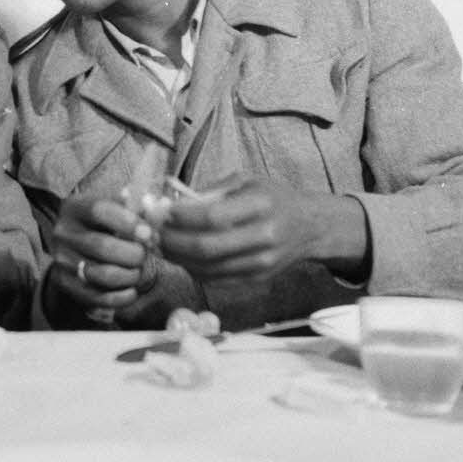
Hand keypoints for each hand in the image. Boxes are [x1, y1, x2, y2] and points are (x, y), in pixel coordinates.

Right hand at [49, 195, 157, 314]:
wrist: (81, 249)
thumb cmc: (107, 225)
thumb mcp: (116, 209)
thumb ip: (136, 207)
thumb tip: (155, 210)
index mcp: (74, 207)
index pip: (99, 210)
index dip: (128, 222)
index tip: (149, 234)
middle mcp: (63, 232)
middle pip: (102, 246)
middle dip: (133, 254)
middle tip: (145, 256)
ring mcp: (62, 260)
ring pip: (102, 274)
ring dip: (130, 276)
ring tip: (139, 272)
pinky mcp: (65, 284)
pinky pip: (97, 297)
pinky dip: (121, 297)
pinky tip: (132, 291)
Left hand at [156, 176, 368, 287]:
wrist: (309, 227)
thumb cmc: (272, 197)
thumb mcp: (247, 180)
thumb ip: (212, 191)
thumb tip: (173, 202)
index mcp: (260, 206)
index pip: (213, 216)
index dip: (182, 217)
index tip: (162, 212)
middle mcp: (263, 238)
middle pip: (207, 247)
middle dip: (173, 242)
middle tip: (153, 233)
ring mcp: (261, 263)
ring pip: (209, 269)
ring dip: (178, 259)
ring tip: (161, 246)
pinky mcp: (257, 280)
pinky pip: (217, 280)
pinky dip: (193, 270)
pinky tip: (181, 258)